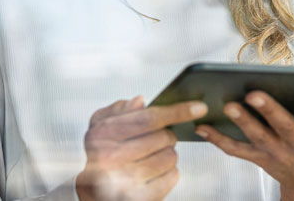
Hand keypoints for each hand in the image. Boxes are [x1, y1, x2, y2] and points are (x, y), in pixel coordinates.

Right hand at [75, 96, 208, 200]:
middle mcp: (111, 159)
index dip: (177, 111)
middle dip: (167, 135)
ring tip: (152, 156)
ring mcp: (126, 181)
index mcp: (102, 135)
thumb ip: (120, 110)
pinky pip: (172, 176)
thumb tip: (141, 101)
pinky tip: (154, 171)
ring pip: (171, 157)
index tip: (200, 108)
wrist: (94, 190)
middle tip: (156, 139)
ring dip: (167, 153)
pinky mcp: (140, 197)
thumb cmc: (102, 152)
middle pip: (164, 138)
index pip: (149, 119)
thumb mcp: (101, 126)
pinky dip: (169, 171)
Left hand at [195, 81, 293, 200]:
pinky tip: (200, 126)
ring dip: (241, 121)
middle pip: (283, 126)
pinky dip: (217, 140)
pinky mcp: (260, 158)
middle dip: (269, 110)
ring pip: (257, 136)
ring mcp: (277, 153)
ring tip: (227, 104)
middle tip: (255, 93)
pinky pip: (236, 150)